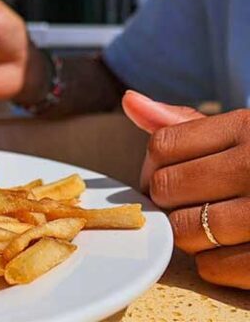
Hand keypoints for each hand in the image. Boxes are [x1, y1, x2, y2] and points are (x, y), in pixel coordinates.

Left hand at [123, 90, 249, 288]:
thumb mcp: (245, 133)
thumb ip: (187, 124)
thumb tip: (129, 101)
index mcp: (249, 128)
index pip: (162, 146)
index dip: (154, 165)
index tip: (171, 175)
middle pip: (165, 188)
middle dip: (170, 199)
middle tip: (194, 202)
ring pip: (183, 230)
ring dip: (189, 233)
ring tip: (214, 224)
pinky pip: (212, 267)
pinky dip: (214, 264)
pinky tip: (234, 248)